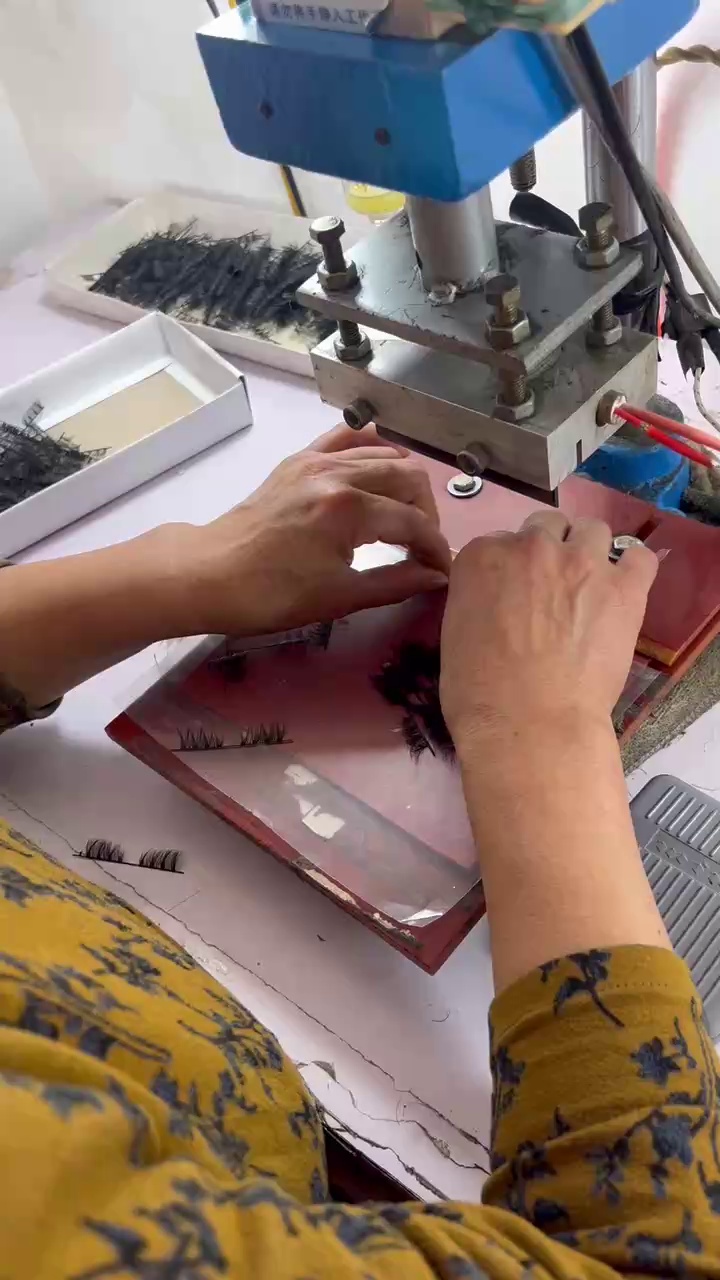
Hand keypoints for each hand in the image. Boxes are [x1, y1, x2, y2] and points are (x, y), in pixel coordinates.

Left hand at [186, 425, 450, 636]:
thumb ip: (395, 582)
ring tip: (404, 518)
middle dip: (426, 513)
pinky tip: (380, 467)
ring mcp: (316, 461)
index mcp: (349, 509)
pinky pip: (346, 439)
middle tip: (423, 546)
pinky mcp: (298, 460)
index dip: (435, 548)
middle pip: (407, 478)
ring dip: (404, 485)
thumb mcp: (339, 596)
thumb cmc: (272, 594)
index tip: (441, 570)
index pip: (413, 522)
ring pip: (382, 455)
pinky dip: (371, 448)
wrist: (211, 574)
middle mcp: (337, 474)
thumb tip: (435, 576)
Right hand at [440, 510, 657, 746]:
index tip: (514, 593)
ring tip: (589, 584)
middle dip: (548, 551)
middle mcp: (531, 546)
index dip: (510, 568)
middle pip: (546, 526)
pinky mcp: (624, 587)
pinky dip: (633, 566)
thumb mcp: (454, 634)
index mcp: (483, 556)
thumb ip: (476, 600)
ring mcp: (582, 562)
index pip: (500, 542)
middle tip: (551, 589)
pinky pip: (640, 556)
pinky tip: (625, 587)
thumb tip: (495, 602)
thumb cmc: (478, 693)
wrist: (529, 723)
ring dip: (589, 550)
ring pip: (592, 530)